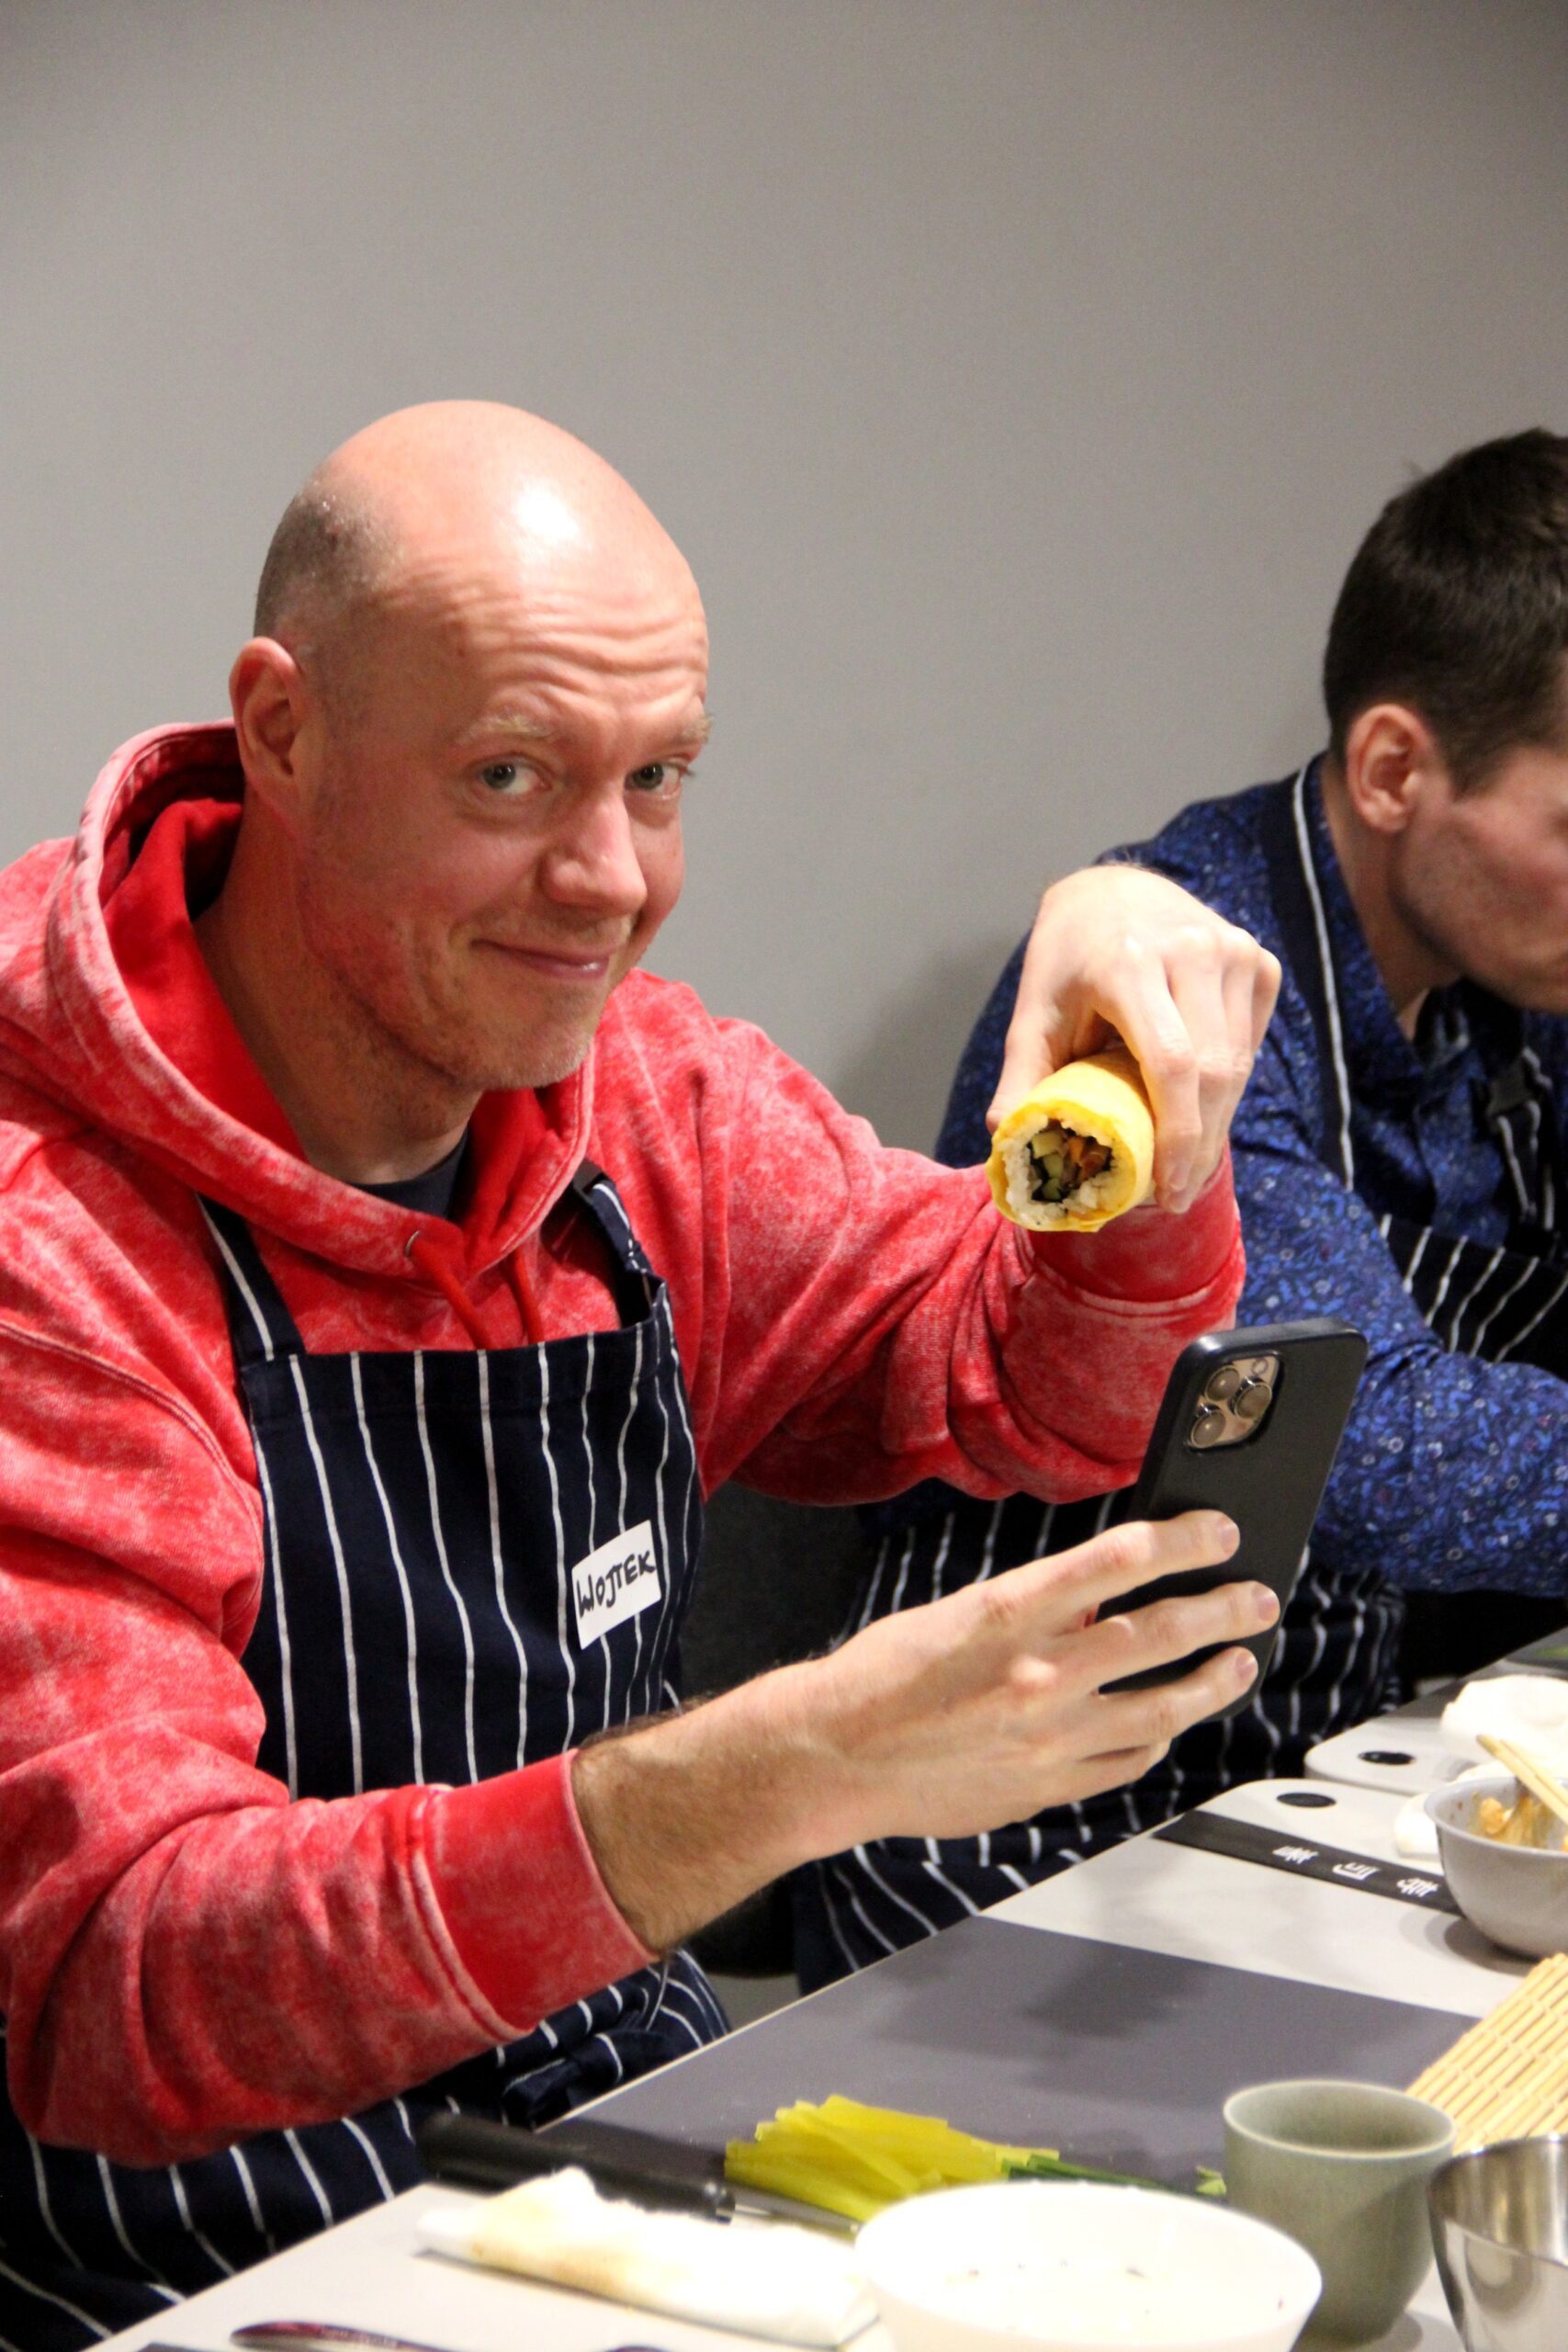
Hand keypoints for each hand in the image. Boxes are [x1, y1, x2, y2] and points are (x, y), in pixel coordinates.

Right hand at [790, 1508, 1274, 1844]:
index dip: (1184, 1540)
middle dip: (1222, 1609)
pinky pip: (1127, 1760)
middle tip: (1257, 1597)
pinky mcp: (1047, 1786)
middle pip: (1159, 1633)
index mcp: (1008, 1612)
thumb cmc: (881, 1677)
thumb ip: (1033, 1609)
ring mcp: (1048, 1737)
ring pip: (1162, 1705)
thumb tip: (1100, 1601)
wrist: (833, 1758)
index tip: (1220, 1530)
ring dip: (1213, 1678)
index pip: (1121, 1560)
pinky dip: (1158, 1736)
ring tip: (1242, 1660)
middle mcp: (1038, 1673)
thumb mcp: (957, 1613)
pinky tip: (1173, 1721)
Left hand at [990, 866, 1280, 1211]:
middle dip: (1198, 1147)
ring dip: (1217, 1126)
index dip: (1176, 1136)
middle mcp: (1191, 950)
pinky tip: (1202, 1114)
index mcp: (1130, 962)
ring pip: (1238, 1064)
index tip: (1165, 1190)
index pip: (1172, 1063)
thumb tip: (1007, 1139)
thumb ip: (1021, 1077)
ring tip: (1187, 1171)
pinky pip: (1250, 1044)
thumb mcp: (1033, 1015)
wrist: (1112, 893)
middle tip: (1175, 1196)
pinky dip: (1229, 1088)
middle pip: (1213, 1072)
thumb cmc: (1066, 963)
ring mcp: (1233, 951)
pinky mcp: (1258, 961)